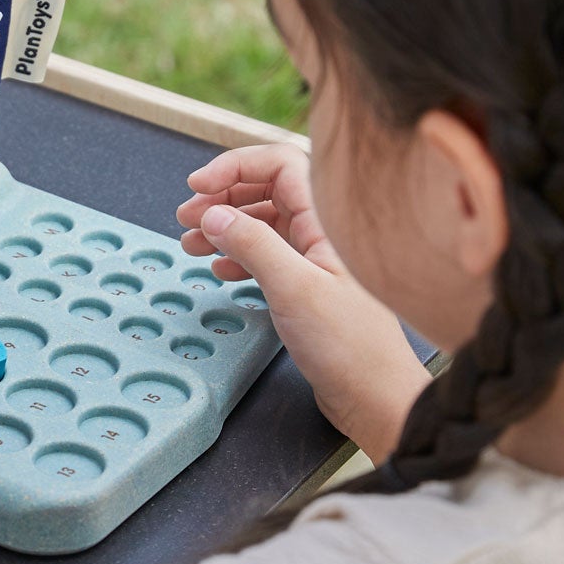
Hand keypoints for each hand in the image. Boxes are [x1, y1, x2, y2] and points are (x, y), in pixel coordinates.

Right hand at [177, 145, 427, 460]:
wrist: (377, 398)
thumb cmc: (350, 348)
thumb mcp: (293, 289)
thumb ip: (252, 245)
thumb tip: (214, 215)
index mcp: (326, 222)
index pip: (278, 165)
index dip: (234, 167)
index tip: (197, 188)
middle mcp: (322, 234)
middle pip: (266, 191)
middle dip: (222, 198)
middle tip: (187, 217)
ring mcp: (316, 259)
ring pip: (262, 225)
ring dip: (224, 229)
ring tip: (192, 244)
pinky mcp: (308, 287)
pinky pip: (267, 256)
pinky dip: (238, 257)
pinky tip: (222, 271)